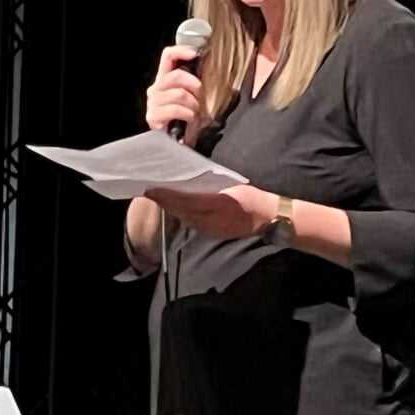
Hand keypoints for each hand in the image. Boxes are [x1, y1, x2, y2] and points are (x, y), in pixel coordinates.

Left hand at [144, 185, 276, 240]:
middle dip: (163, 200)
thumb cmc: (249, 199)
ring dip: (169, 206)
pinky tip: (173, 205)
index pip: (182, 201)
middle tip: (148, 189)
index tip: (151, 189)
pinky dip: (179, 213)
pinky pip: (189, 221)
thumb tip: (186, 183)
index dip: (166, 196)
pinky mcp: (209, 231)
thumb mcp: (232, 189)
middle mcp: (207, 220)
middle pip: (178, 210)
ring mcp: (207, 227)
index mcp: (213, 206)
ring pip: (182, 216)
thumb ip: (209, 190)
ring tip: (156, 195)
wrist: (265, 217)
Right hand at [145, 45, 205, 146]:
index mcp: (165, 80)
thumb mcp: (195, 96)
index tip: (195, 53)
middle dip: (194, 86)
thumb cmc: (188, 120)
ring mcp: (153, 104)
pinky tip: (190, 122)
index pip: (168, 56)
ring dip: (194, 104)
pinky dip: (189, 115)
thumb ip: (198, 78)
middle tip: (201, 98)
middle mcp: (156, 90)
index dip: (181, 51)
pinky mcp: (153, 118)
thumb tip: (209, 59)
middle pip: (175, 75)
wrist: (179, 146)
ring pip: (179, 93)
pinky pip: (177, 109)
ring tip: (195, 113)